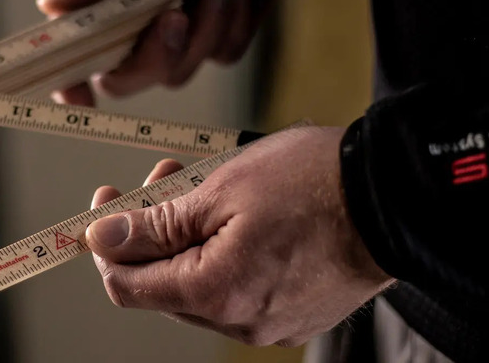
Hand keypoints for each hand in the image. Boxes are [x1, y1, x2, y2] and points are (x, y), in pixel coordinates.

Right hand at [37, 0, 284, 105]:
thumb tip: (50, 5)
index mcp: (108, 0)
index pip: (77, 56)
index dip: (70, 82)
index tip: (78, 96)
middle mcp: (137, 26)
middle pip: (128, 80)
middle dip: (157, 53)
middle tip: (177, 14)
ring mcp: (180, 37)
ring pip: (180, 71)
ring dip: (207, 24)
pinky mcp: (219, 39)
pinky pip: (222, 55)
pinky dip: (235, 20)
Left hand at [86, 127, 394, 345]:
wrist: (396, 196)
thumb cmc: (313, 182)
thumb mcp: (221, 187)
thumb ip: (156, 223)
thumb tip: (104, 237)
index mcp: (215, 291)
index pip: (126, 286)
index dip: (106, 245)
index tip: (105, 204)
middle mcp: (238, 320)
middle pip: (161, 284)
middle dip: (150, 230)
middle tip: (162, 178)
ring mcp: (267, 323)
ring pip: (196, 284)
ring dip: (184, 238)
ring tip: (199, 187)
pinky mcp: (289, 314)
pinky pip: (232, 288)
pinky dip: (218, 253)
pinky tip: (230, 216)